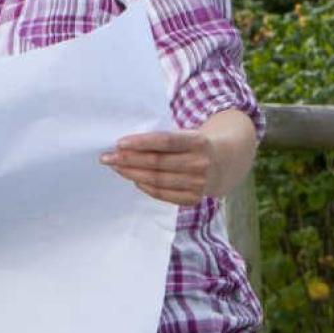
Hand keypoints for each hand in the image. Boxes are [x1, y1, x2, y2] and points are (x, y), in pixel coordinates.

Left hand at [103, 109, 258, 205]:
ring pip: (157, 180)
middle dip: (128, 160)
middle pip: (157, 163)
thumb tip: (127, 145)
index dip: (141, 142)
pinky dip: (146, 187)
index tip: (119, 143)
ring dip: (132, 174)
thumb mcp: (188, 133)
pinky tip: (134, 179)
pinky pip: (163, 194)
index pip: (165, 141)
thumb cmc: (196, 143)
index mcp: (198, 141)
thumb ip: (164, 139)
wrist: (226, 161)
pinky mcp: (194, 198)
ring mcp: (198, 183)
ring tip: (116, 167)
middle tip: (107, 157)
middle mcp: (200, 163)